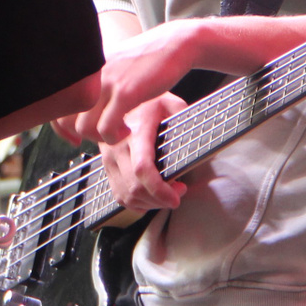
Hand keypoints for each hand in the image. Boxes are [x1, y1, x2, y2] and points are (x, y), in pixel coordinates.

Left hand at [68, 19, 202, 145]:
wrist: (173, 44)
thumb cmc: (145, 59)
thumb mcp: (112, 67)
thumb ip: (96, 83)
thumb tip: (84, 106)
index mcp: (85, 70)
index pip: (57, 103)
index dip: (62, 128)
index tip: (75, 140)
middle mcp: (91, 76)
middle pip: (67, 119)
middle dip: (83, 136)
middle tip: (102, 136)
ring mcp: (107, 83)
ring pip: (84, 127)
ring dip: (100, 138)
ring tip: (118, 132)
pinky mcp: (125, 92)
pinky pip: (106, 127)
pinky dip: (114, 137)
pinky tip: (128, 130)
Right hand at [98, 93, 188, 212]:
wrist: (121, 101)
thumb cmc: (149, 105)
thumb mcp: (170, 103)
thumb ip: (184, 117)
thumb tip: (199, 135)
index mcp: (136, 131)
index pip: (142, 168)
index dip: (159, 189)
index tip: (176, 197)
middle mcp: (117, 146)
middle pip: (135, 188)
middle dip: (161, 199)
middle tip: (179, 192)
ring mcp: (108, 158)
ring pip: (127, 196)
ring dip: (151, 203)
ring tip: (167, 194)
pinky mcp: (106, 167)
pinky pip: (120, 196)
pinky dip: (138, 203)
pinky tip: (151, 196)